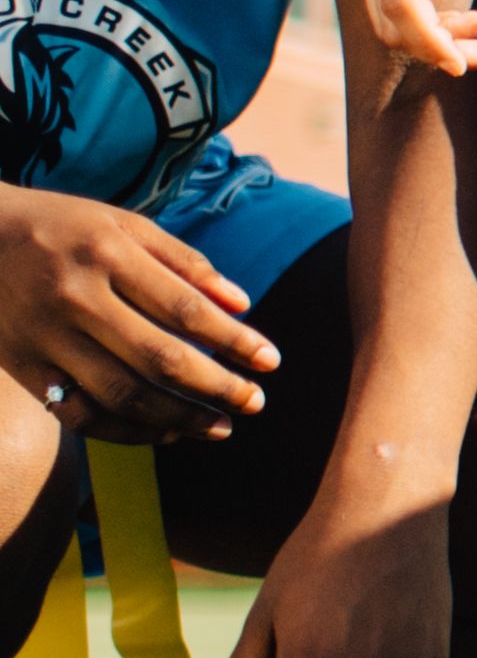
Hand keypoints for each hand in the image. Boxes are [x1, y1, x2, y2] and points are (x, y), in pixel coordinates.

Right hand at [0, 187, 270, 440]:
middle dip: (216, 387)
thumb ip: (185, 262)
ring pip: (120, 394)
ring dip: (178, 418)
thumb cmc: (62, 227)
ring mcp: (45, 336)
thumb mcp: (122, 224)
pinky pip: (79, 413)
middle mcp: (74, 297)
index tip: (271, 362)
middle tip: (255, 402)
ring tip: (219, 426)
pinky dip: (126, 431)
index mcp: (107, 254)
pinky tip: (165, 432)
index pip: (185, 309)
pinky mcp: (23, 367)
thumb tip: (243, 304)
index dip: (233, 341)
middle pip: (158, 359)